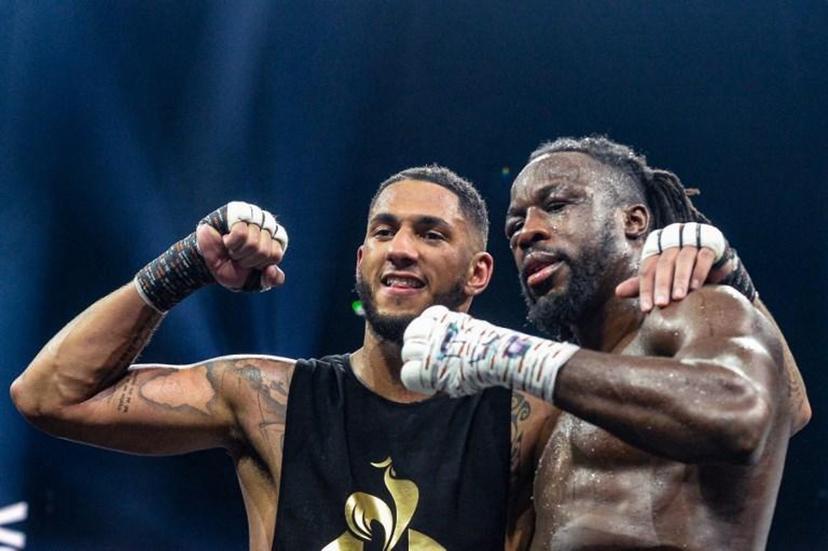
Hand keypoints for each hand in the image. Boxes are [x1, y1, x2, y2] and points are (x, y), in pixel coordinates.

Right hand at [196, 202, 287, 290]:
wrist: (205, 263)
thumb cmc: (232, 268)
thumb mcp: (254, 281)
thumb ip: (270, 280)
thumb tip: (271, 270)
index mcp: (276, 239)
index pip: (275, 255)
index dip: (259, 264)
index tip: (250, 263)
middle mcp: (267, 223)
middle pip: (264, 251)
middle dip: (248, 260)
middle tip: (237, 256)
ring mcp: (253, 215)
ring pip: (253, 243)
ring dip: (238, 253)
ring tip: (231, 248)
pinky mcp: (238, 210)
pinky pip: (241, 234)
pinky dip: (231, 243)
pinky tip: (226, 240)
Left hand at [401, 306, 577, 401]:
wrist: (497, 358)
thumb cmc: (491, 348)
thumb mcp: (472, 329)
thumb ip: (456, 332)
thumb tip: (449, 342)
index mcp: (446, 318)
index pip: (427, 317)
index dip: (427, 329)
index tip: (433, 341)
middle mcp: (434, 329)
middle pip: (412, 332)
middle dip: (416, 345)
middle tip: (426, 359)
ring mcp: (430, 346)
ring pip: (407, 351)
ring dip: (414, 362)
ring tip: (427, 373)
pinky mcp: (427, 366)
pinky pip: (408, 373)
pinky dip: (415, 380)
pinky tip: (429, 385)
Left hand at [615, 222, 725, 311]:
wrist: (713, 256)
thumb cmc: (681, 270)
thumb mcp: (662, 277)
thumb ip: (643, 284)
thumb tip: (617, 292)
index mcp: (656, 249)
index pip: (647, 269)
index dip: (645, 289)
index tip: (646, 309)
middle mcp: (671, 242)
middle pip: (664, 264)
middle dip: (661, 285)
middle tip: (661, 304)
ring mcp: (691, 241)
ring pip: (683, 259)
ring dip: (680, 279)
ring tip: (679, 297)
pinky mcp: (710, 244)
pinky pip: (704, 256)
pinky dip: (699, 272)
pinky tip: (696, 287)